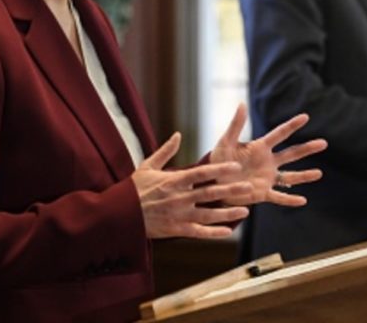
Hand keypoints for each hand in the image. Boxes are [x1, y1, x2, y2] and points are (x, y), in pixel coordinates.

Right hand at [132, 132, 251, 239]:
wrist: (117, 215)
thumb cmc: (132, 189)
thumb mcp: (147, 166)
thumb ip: (166, 151)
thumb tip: (178, 134)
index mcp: (174, 180)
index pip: (202, 172)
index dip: (220, 169)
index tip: (236, 166)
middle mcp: (179, 197)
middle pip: (210, 193)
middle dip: (231, 190)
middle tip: (249, 187)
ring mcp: (178, 215)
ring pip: (208, 214)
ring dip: (228, 213)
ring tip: (245, 211)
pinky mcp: (175, 230)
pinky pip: (198, 232)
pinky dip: (213, 233)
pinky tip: (228, 231)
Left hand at [210, 104, 327, 206]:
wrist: (214, 183)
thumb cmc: (219, 160)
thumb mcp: (225, 142)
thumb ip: (235, 125)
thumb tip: (241, 104)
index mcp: (260, 147)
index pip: (279, 134)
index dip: (292, 125)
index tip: (305, 117)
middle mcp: (268, 162)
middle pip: (291, 154)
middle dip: (307, 148)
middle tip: (323, 143)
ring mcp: (267, 177)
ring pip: (290, 176)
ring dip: (304, 175)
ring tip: (319, 174)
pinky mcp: (262, 193)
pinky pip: (279, 197)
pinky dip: (290, 199)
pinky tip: (302, 201)